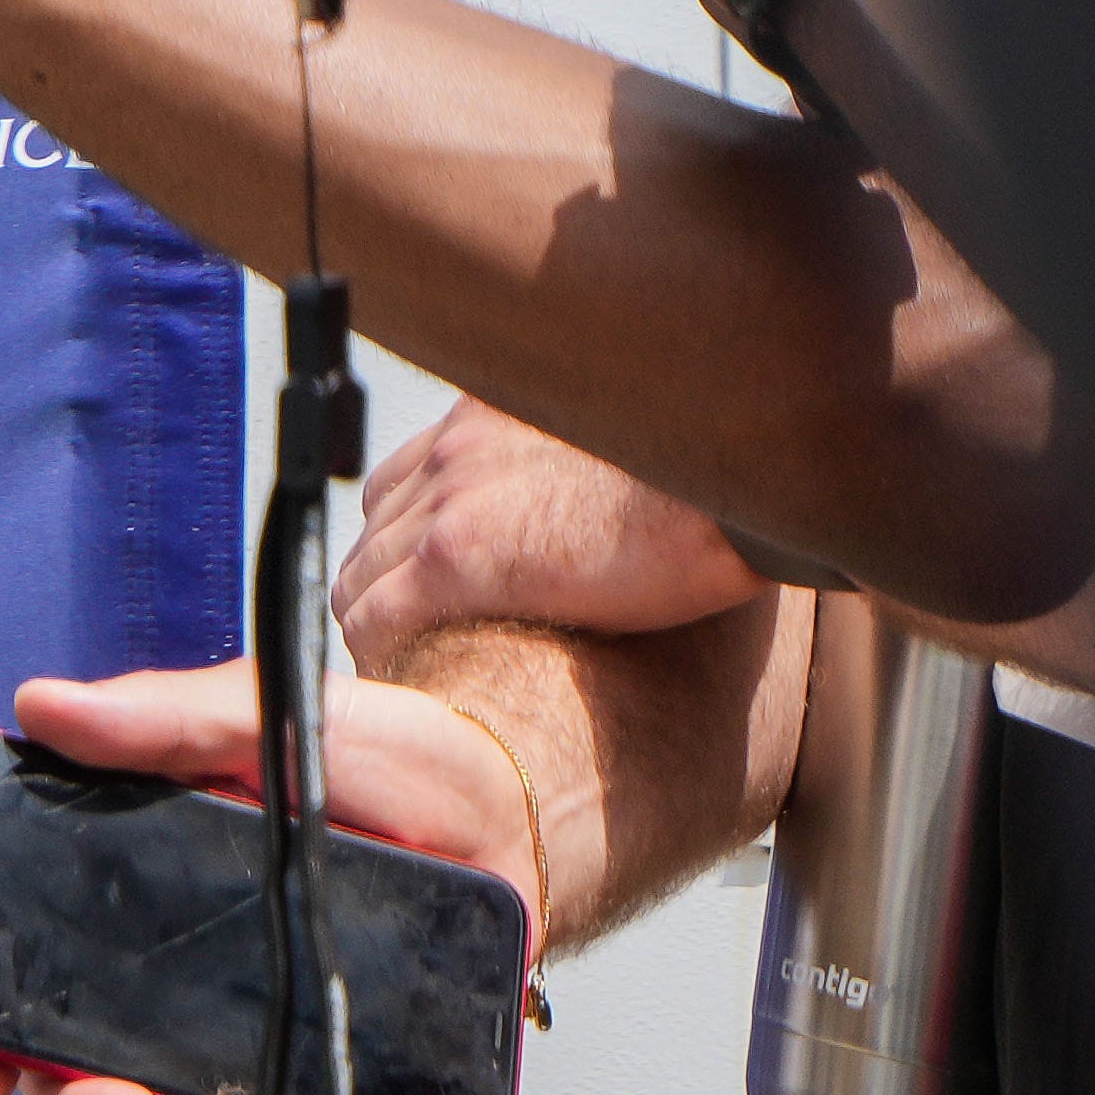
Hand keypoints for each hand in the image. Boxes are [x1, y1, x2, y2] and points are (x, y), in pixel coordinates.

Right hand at [0, 660, 545, 1094]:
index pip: (10, 993)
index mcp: (120, 903)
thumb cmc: (378, 755)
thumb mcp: (260, 716)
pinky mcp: (326, 1072)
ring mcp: (245, 1039)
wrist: (504, 802)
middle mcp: (166, 986)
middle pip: (72, 1083)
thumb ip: (158, 718)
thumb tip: (43, 708)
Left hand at [344, 397, 772, 658]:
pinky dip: (377, 648)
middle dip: (389, 581)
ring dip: (378, 617)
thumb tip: (607, 517)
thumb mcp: (632, 447)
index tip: (429, 585)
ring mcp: (448, 498)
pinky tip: (402, 681)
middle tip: (416, 638)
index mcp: (496, 414)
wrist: (730, 475)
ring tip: (409, 665)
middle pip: (379, 524)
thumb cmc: (715, 477)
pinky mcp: (455, 557)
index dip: (412, 539)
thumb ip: (589, 469)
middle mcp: (456, 445)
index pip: (412, 476)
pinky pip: (374, 613)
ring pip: (364, 570)